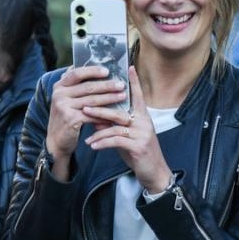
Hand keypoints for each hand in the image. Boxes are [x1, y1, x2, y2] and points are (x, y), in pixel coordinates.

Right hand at [45, 65, 127, 179]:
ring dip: (110, 98)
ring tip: (123, 96)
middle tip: (121, 84)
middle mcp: (59, 94)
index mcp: (59, 86)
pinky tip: (115, 115)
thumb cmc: (66, 117)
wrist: (56, 141)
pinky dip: (105, 115)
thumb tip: (98, 73)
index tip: (108, 71)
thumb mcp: (67, 100)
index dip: (92, 71)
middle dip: (107, 85)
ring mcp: (63, 107)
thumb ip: (77, 87)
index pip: (76, 73)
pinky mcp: (70, 119)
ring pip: (92, 100)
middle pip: (88, 87)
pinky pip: (92, 115)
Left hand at [84, 67, 172, 192]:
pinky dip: (102, 142)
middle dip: (100, 109)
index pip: (138, 96)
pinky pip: (116, 141)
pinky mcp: (139, 146)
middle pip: (119, 111)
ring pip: (116, 126)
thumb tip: (96, 118)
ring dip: (99, 129)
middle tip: (84, 107)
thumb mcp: (125, 137)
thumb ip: (113, 126)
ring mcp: (143, 134)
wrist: (154, 172)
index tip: (129, 67)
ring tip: (86, 132)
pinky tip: (93, 145)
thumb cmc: (138, 152)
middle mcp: (144, 122)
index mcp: (143, 117)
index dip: (134, 82)